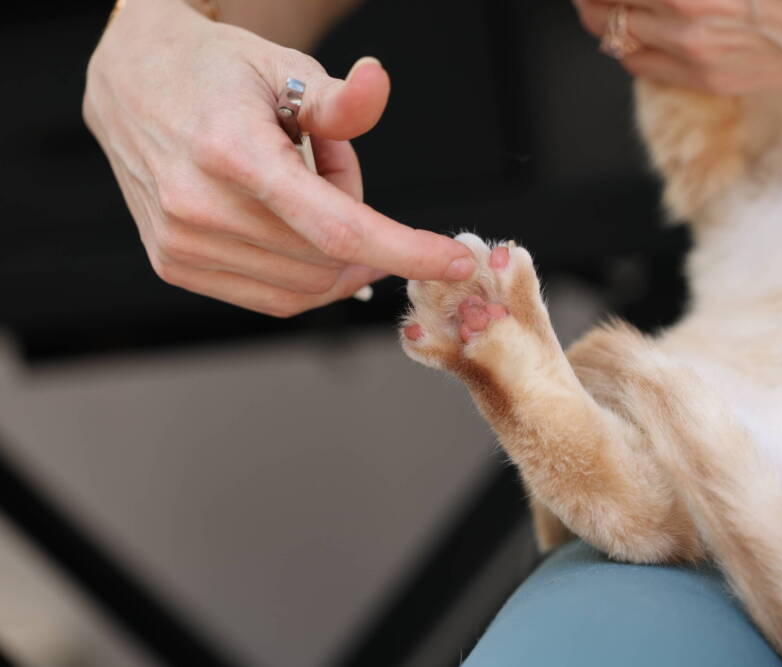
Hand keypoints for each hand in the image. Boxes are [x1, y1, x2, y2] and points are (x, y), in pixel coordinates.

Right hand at [84, 0, 474, 316]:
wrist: (130, 82)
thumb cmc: (215, 72)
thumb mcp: (284, 68)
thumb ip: (339, 100)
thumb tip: (379, 85)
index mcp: (232, 153)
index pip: (338, 227)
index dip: (406, 250)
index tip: (455, 260)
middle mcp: (199, 207)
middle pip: (329, 258)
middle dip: (363, 230)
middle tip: (338, 169)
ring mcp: (182, 244)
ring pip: (305, 286)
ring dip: (333, 251)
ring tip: (305, 188)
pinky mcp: (174, 264)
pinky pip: (272, 296)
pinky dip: (306, 272)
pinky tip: (292, 226)